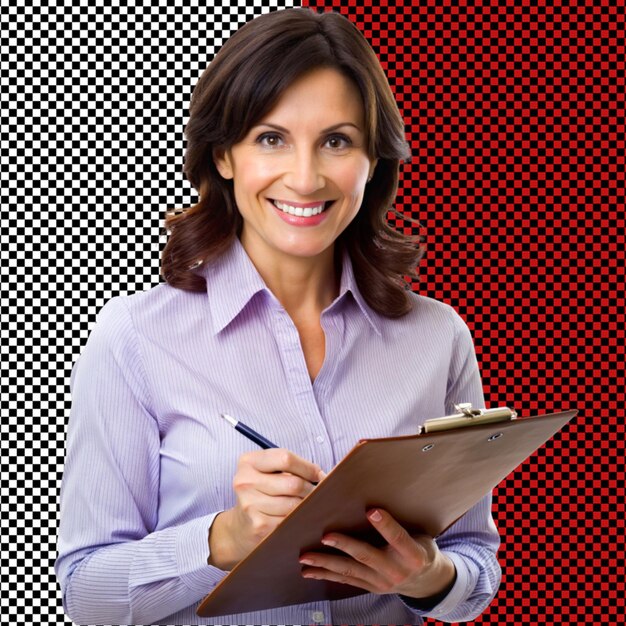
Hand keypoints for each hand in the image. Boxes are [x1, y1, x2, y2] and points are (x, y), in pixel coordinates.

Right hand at [209, 448, 324, 569]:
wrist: (240, 526)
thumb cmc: (262, 492)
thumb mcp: (267, 472)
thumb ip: (290, 467)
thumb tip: (323, 476)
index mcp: (248, 462)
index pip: (285, 458)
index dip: (308, 467)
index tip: (318, 474)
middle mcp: (245, 481)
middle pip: (293, 483)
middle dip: (311, 489)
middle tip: (317, 493)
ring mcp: (250, 505)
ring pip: (294, 504)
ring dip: (306, 505)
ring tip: (307, 505)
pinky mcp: (258, 526)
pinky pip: (290, 520)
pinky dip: (298, 519)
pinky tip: (297, 518)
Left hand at [299, 508, 455, 598]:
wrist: (426, 581)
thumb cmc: (420, 546)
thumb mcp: (420, 532)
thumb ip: (402, 520)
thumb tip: (375, 494)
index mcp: (413, 555)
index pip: (398, 537)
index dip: (386, 524)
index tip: (372, 510)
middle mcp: (396, 571)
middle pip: (366, 556)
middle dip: (344, 545)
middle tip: (325, 536)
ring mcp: (382, 583)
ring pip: (350, 571)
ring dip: (326, 563)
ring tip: (306, 557)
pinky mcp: (371, 588)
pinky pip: (346, 580)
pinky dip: (326, 575)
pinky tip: (310, 571)